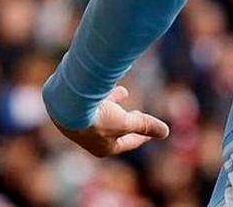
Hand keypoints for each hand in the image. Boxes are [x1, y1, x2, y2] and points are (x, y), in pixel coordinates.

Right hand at [50, 85, 169, 156]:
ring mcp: (81, 125)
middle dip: (127, 120)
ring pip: (103, 113)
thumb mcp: (127, 121)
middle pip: (114, 129)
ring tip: (124, 92)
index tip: (153, 131)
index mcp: (103, 148)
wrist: (67, 104)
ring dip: (114, 103)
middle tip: (137, 113)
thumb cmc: (98, 117)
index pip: (128, 143)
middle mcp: (91, 139)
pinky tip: (108, 84)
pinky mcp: (73, 110)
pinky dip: (103, 94)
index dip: (143, 136)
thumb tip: (166, 132)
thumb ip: (146, 125)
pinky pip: (93, 103)